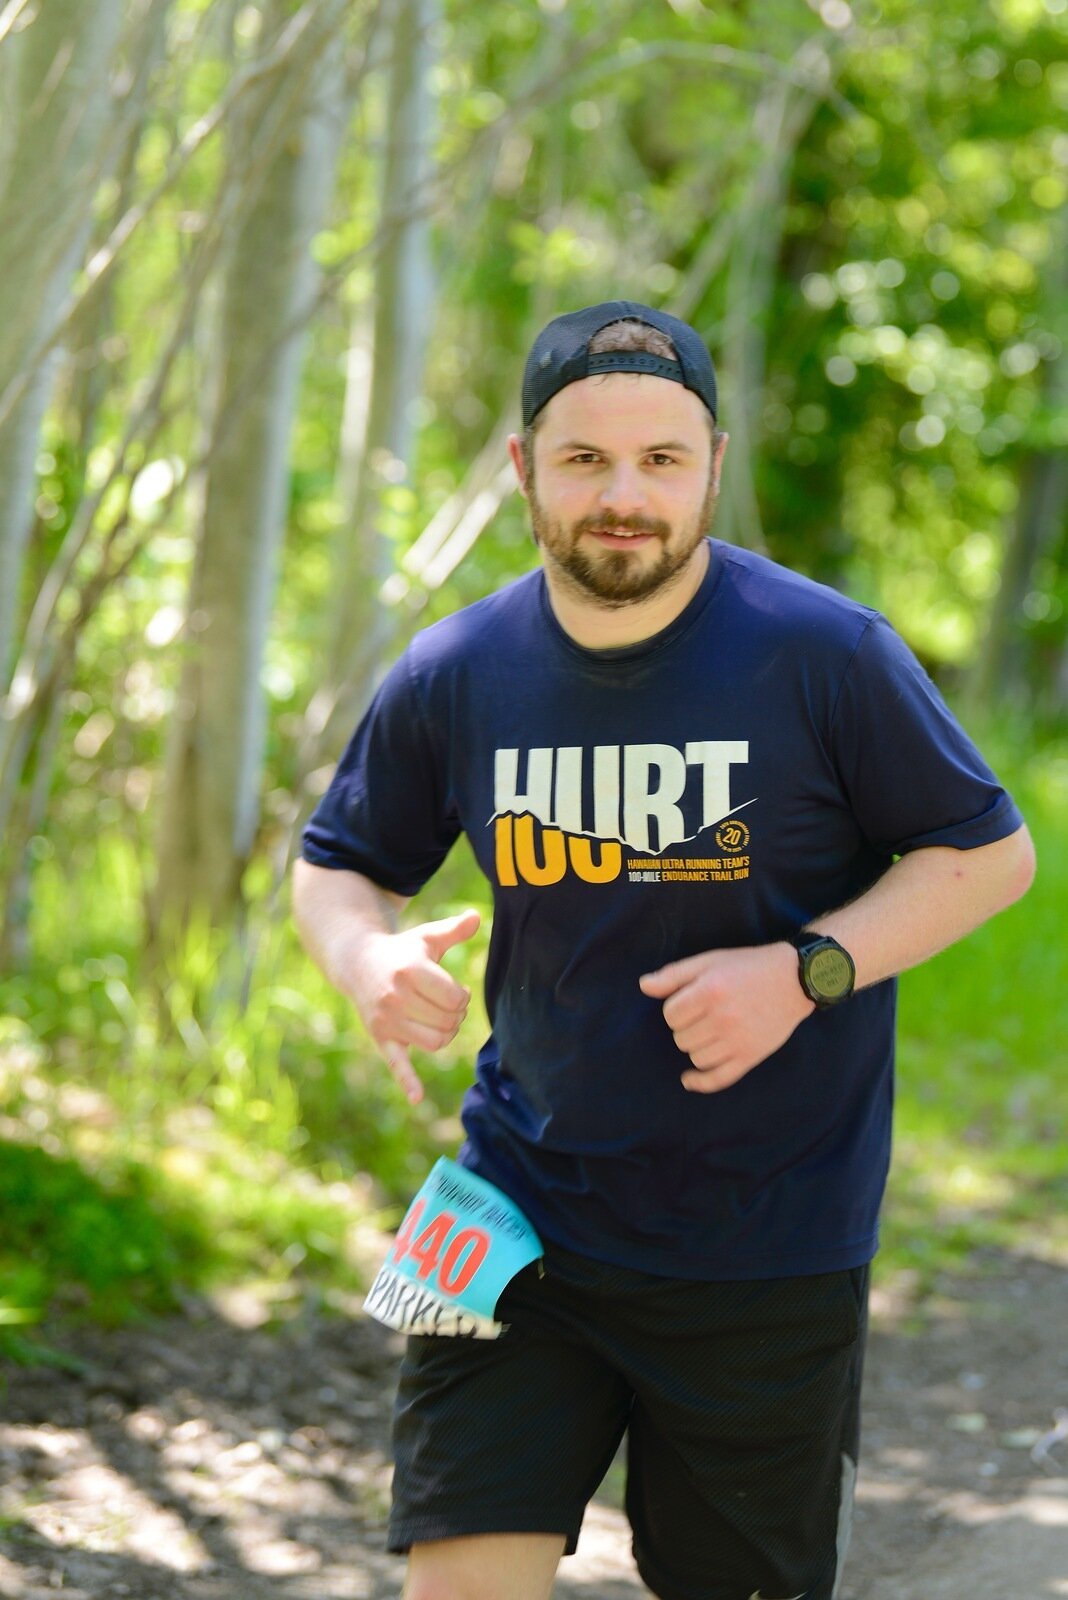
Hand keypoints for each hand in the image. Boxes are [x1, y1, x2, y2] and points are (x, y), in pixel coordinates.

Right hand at [349, 908, 480, 1105]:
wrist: (358, 962)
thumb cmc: (402, 950)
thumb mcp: (427, 937)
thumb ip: (454, 931)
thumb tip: (479, 918)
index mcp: (411, 971)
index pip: (455, 998)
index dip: (462, 997)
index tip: (455, 990)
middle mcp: (396, 997)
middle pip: (447, 1022)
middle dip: (455, 1015)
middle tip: (447, 1004)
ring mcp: (387, 1019)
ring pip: (435, 1042)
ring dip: (445, 1033)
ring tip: (439, 1019)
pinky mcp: (380, 1036)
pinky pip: (396, 1063)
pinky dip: (407, 1081)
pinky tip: (417, 1097)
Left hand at [638, 942, 813, 1092]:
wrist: (795, 979)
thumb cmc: (747, 967)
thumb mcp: (709, 960)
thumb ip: (674, 974)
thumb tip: (643, 986)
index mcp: (711, 990)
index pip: (670, 1015)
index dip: (676, 1009)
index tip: (689, 1002)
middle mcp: (724, 1017)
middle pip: (681, 1038)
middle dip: (686, 1027)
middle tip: (704, 1015)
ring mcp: (738, 1040)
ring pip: (696, 1058)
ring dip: (696, 1047)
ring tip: (709, 1032)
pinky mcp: (751, 1056)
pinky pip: (718, 1079)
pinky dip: (700, 1082)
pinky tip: (688, 1079)